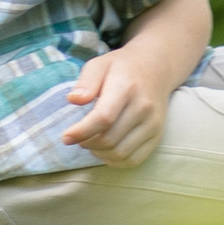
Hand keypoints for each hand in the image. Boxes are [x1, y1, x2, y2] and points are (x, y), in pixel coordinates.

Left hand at [64, 46, 168, 166]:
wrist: (156, 68)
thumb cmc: (122, 67)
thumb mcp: (100, 64)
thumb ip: (86, 81)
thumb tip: (73, 100)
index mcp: (127, 87)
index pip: (104, 117)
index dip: (82, 131)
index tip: (66, 137)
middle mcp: (144, 107)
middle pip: (110, 139)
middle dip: (87, 143)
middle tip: (78, 137)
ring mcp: (153, 124)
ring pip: (121, 153)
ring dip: (100, 154)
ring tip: (90, 142)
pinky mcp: (157, 136)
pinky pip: (134, 160)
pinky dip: (115, 160)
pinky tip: (106, 150)